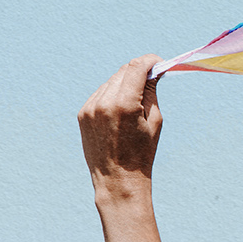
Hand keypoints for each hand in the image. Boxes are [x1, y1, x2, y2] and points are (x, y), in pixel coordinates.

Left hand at [79, 56, 163, 202]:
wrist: (117, 180)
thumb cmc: (142, 152)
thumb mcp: (154, 120)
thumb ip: (151, 90)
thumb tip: (152, 70)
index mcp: (125, 104)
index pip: (137, 67)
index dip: (151, 61)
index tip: (159, 64)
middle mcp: (104, 102)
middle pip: (124, 71)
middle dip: (139, 71)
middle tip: (152, 79)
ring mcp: (90, 108)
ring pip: (112, 81)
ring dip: (125, 83)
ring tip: (136, 101)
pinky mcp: (83, 114)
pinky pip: (100, 94)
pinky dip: (112, 95)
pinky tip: (120, 111)